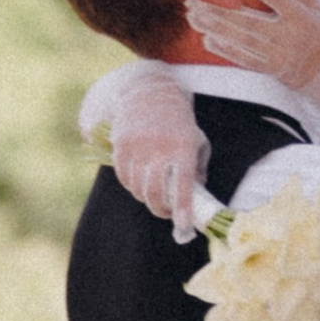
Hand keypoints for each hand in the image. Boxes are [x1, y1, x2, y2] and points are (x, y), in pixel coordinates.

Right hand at [109, 79, 209, 240]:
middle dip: (161, 210)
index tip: (183, 227)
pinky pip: (123, 178)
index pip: (183, 186)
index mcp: (183, 147)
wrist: (151, 93)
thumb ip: (199, 168)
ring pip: (137, 188)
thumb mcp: (197, 141)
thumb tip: (196, 198)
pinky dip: (131, 187)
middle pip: (155, 193)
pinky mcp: (121, 146)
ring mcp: (137, 147)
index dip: (182, 209)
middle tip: (167, 213)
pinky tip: (139, 184)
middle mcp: (159, 148)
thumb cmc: (179, 122)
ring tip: (154, 196)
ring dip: (146, 199)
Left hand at [187, 0, 319, 122]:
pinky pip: (245, 59)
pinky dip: (226, 50)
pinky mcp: (272, 69)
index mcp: (301, 16)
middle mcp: (287, 35)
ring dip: (215, 27)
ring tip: (192, 16)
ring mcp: (278, 54)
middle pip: (247, 20)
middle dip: (218, 9)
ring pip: (241, 39)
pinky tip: (207, 40)